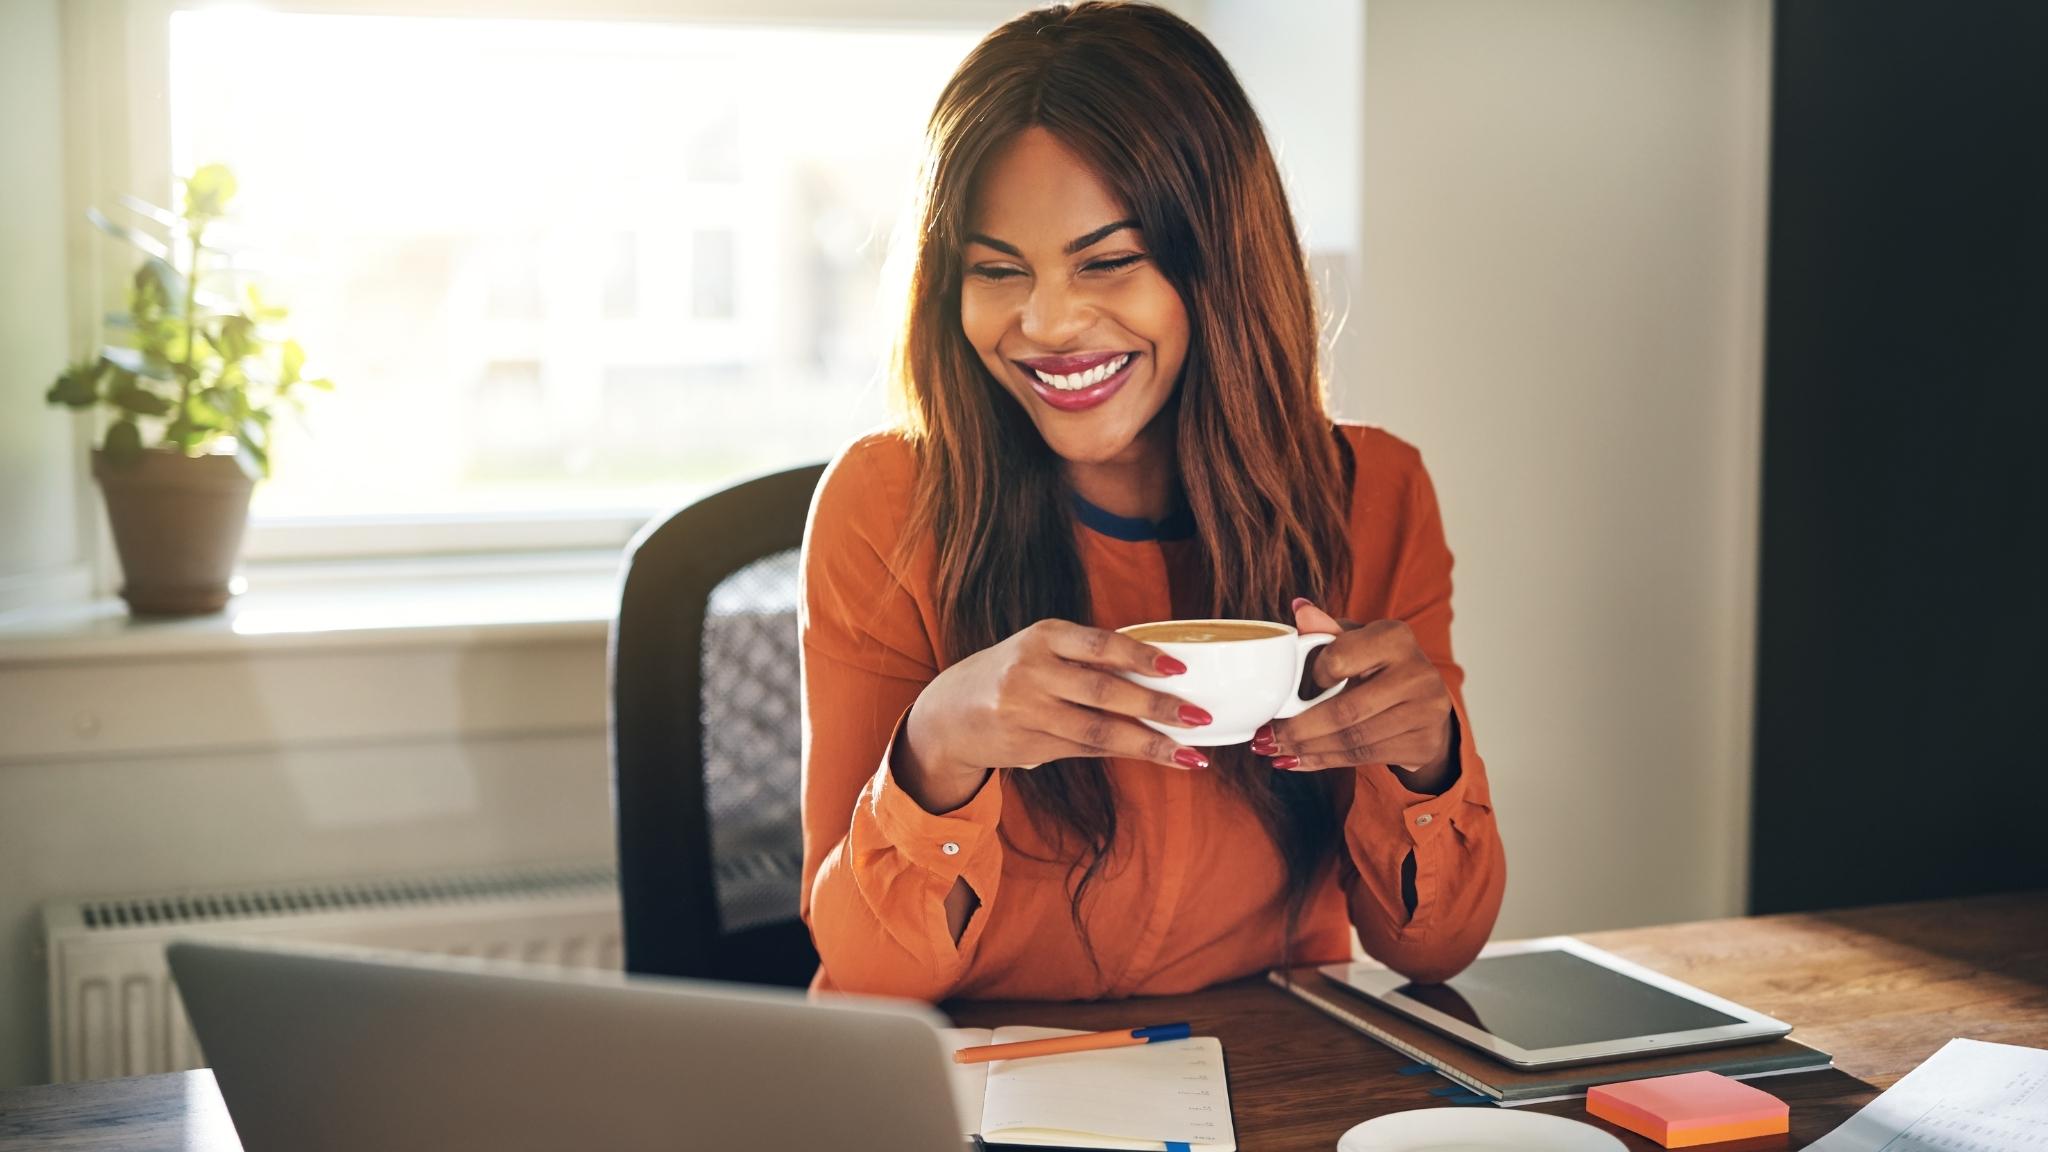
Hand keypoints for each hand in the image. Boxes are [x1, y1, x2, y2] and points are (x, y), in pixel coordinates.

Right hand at [896, 620, 1215, 813]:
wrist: (947, 714)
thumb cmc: (1012, 673)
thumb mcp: (1042, 650)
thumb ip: (1089, 658)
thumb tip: (1161, 672)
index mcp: (1043, 637)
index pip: (1099, 645)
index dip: (1141, 657)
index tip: (1179, 668)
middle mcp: (1032, 673)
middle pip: (1104, 693)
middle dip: (1157, 708)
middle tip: (1198, 717)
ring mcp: (1028, 714)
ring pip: (1100, 731)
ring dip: (1149, 744)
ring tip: (1189, 754)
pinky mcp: (1030, 747)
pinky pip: (1088, 750)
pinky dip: (1125, 753)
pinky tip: (1157, 756)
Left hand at [1250, 598, 1455, 787]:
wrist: (1425, 702)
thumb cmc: (1379, 666)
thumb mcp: (1356, 642)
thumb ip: (1326, 631)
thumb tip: (1300, 609)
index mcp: (1396, 637)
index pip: (1338, 659)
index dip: (1312, 677)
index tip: (1290, 689)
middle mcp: (1417, 672)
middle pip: (1344, 711)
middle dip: (1297, 730)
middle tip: (1264, 739)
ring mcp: (1426, 711)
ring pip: (1353, 740)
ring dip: (1308, 750)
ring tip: (1276, 753)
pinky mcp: (1424, 743)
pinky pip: (1365, 757)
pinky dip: (1326, 761)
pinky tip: (1300, 761)